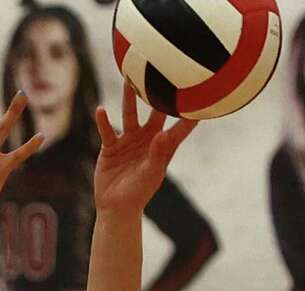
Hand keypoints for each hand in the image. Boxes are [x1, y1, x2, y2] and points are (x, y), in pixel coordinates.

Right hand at [93, 84, 195, 216]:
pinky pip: (107, 130)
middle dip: (158, 94)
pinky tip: (100, 110)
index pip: (180, 126)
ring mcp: (128, 140)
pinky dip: (103, 121)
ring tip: (128, 79)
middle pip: (154, 111)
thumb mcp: (151, 174)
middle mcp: (147, 138)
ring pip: (129, 114)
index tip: (203, 93)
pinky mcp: (111, 146)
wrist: (117, 206)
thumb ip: (158, 154)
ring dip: (128, 98)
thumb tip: (162, 134)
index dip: (191, 112)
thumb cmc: (139, 193)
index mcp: (162, 146)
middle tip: (163, 69)